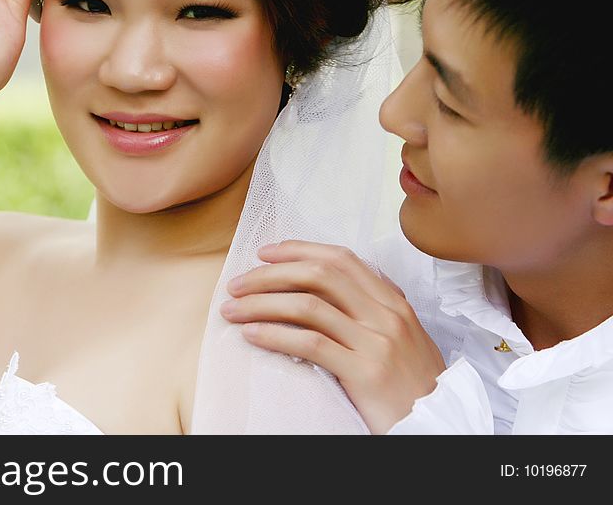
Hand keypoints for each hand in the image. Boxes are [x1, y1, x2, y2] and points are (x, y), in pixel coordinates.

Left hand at [220, 240, 444, 433]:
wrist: (440, 423)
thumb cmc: (412, 382)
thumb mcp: (401, 334)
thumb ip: (372, 306)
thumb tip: (330, 283)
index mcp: (392, 301)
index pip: (340, 258)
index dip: (298, 250)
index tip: (264, 253)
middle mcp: (385, 314)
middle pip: (319, 274)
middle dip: (270, 274)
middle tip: (237, 284)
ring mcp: (376, 342)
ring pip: (308, 305)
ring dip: (261, 303)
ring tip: (232, 310)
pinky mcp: (365, 372)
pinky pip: (310, 344)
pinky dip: (274, 335)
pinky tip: (252, 335)